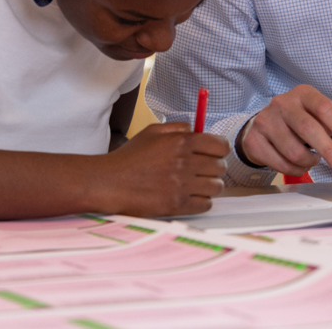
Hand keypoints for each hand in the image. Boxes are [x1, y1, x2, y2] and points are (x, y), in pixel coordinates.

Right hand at [94, 123, 227, 216]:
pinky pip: (206, 204)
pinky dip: (202, 201)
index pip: (220, 146)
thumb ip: (178, 127)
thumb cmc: (130, 157)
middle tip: (204, 169)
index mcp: (181, 141)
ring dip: (210, 185)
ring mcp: (181, 185)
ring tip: (197, 184)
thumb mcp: (152, 131)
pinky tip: (191, 196)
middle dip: (214, 168)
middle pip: (220, 167)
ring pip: (216, 186)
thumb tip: (197, 129)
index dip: (219, 149)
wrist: (110, 182)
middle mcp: (184, 162)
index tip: (215, 153)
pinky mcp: (177, 205)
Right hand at [238, 84, 331, 176]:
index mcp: (303, 94)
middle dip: (330, 151)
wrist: (265, 127)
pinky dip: (296, 169)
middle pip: (308, 129)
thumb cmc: (302, 122)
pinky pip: (281, 163)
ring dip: (310, 162)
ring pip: (294, 151)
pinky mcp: (255, 140)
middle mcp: (282, 103)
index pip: (324, 107)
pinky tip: (299, 163)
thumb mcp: (326, 118)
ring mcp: (265, 120)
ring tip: (314, 159)